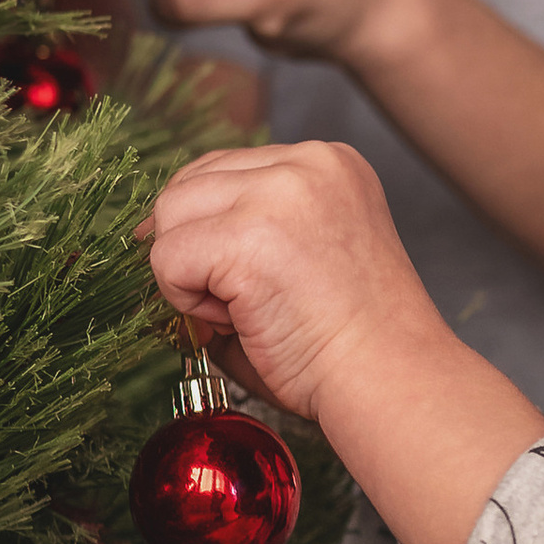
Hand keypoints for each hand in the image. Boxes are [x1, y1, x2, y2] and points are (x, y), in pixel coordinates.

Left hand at [137, 139, 438, 421]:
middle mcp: (308, 163)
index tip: (234, 280)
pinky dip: (184, 300)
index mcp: (330, 164)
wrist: (389, 381)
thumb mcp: (304, 256)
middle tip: (241, 304)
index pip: (225, 170)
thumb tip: (155, 237)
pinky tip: (238, 321)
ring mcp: (279, 193)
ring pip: (171, 211)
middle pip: (191, 183)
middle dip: (194, 247)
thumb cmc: (349, 344)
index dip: (210, 228)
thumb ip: (244, 230)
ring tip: (243, 311)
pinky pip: (167, 257)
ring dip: (187, 271)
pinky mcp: (248, 235)